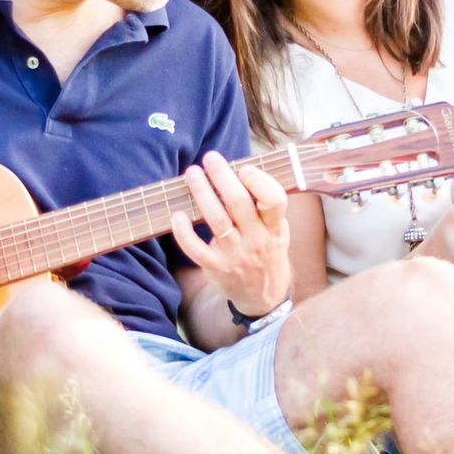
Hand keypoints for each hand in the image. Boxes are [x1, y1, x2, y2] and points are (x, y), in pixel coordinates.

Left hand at [168, 151, 290, 317]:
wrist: (264, 294)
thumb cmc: (267, 250)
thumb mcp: (277, 229)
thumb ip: (264, 205)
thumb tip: (238, 170)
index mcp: (274, 226)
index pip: (274, 201)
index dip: (259, 182)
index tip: (243, 168)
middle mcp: (256, 239)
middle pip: (238, 203)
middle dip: (221, 176)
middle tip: (210, 158)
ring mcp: (235, 254)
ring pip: (216, 220)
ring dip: (201, 193)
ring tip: (192, 173)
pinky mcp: (216, 267)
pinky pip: (195, 248)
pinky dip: (183, 232)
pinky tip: (177, 214)